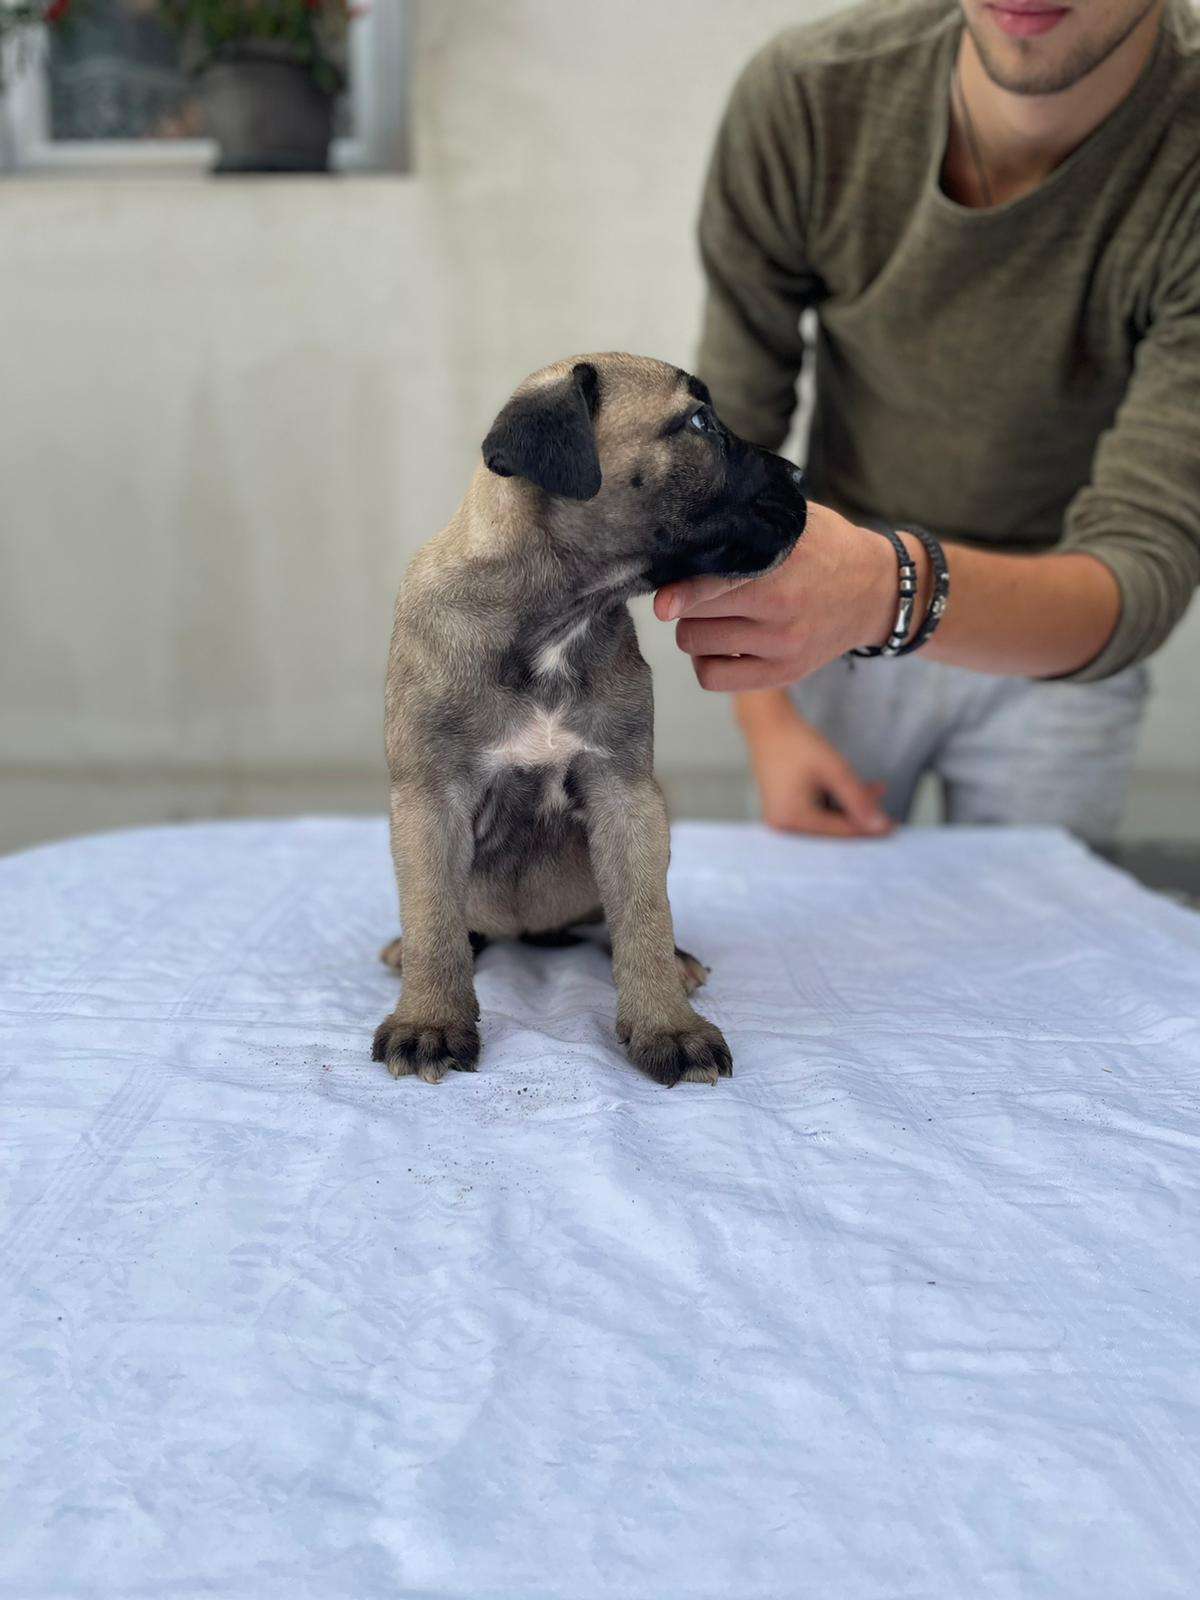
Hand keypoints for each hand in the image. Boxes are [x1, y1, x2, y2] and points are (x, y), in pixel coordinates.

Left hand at [655, 500, 907, 691]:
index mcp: (782, 570)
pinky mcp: (783, 674)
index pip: (715, 586)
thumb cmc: (826, 549)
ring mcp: (782, 648)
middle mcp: (781, 612)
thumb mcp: (796, 524)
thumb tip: (689, 524)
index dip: (681, 594)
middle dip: (685, 604)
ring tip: (709, 616)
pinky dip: (705, 662)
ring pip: (697, 647)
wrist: (877, 592)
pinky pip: (714, 679)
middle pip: (695, 618)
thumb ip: (748, 525)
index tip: (662, 602)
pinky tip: (718, 646)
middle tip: (693, 593)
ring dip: (693, 630)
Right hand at [739, 695, 892, 838]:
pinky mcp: (785, 811)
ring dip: (850, 807)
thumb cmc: (797, 744)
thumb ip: (858, 799)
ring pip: (827, 820)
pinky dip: (835, 803)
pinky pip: (816, 813)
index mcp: (792, 819)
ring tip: (874, 790)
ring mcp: (782, 820)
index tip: (893, 827)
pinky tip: (854, 790)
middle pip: (833, 829)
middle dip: (860, 816)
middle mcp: (783, 825)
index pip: (839, 831)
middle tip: (887, 812)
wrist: (769, 726)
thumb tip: (880, 826)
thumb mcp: (834, 771)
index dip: (868, 827)